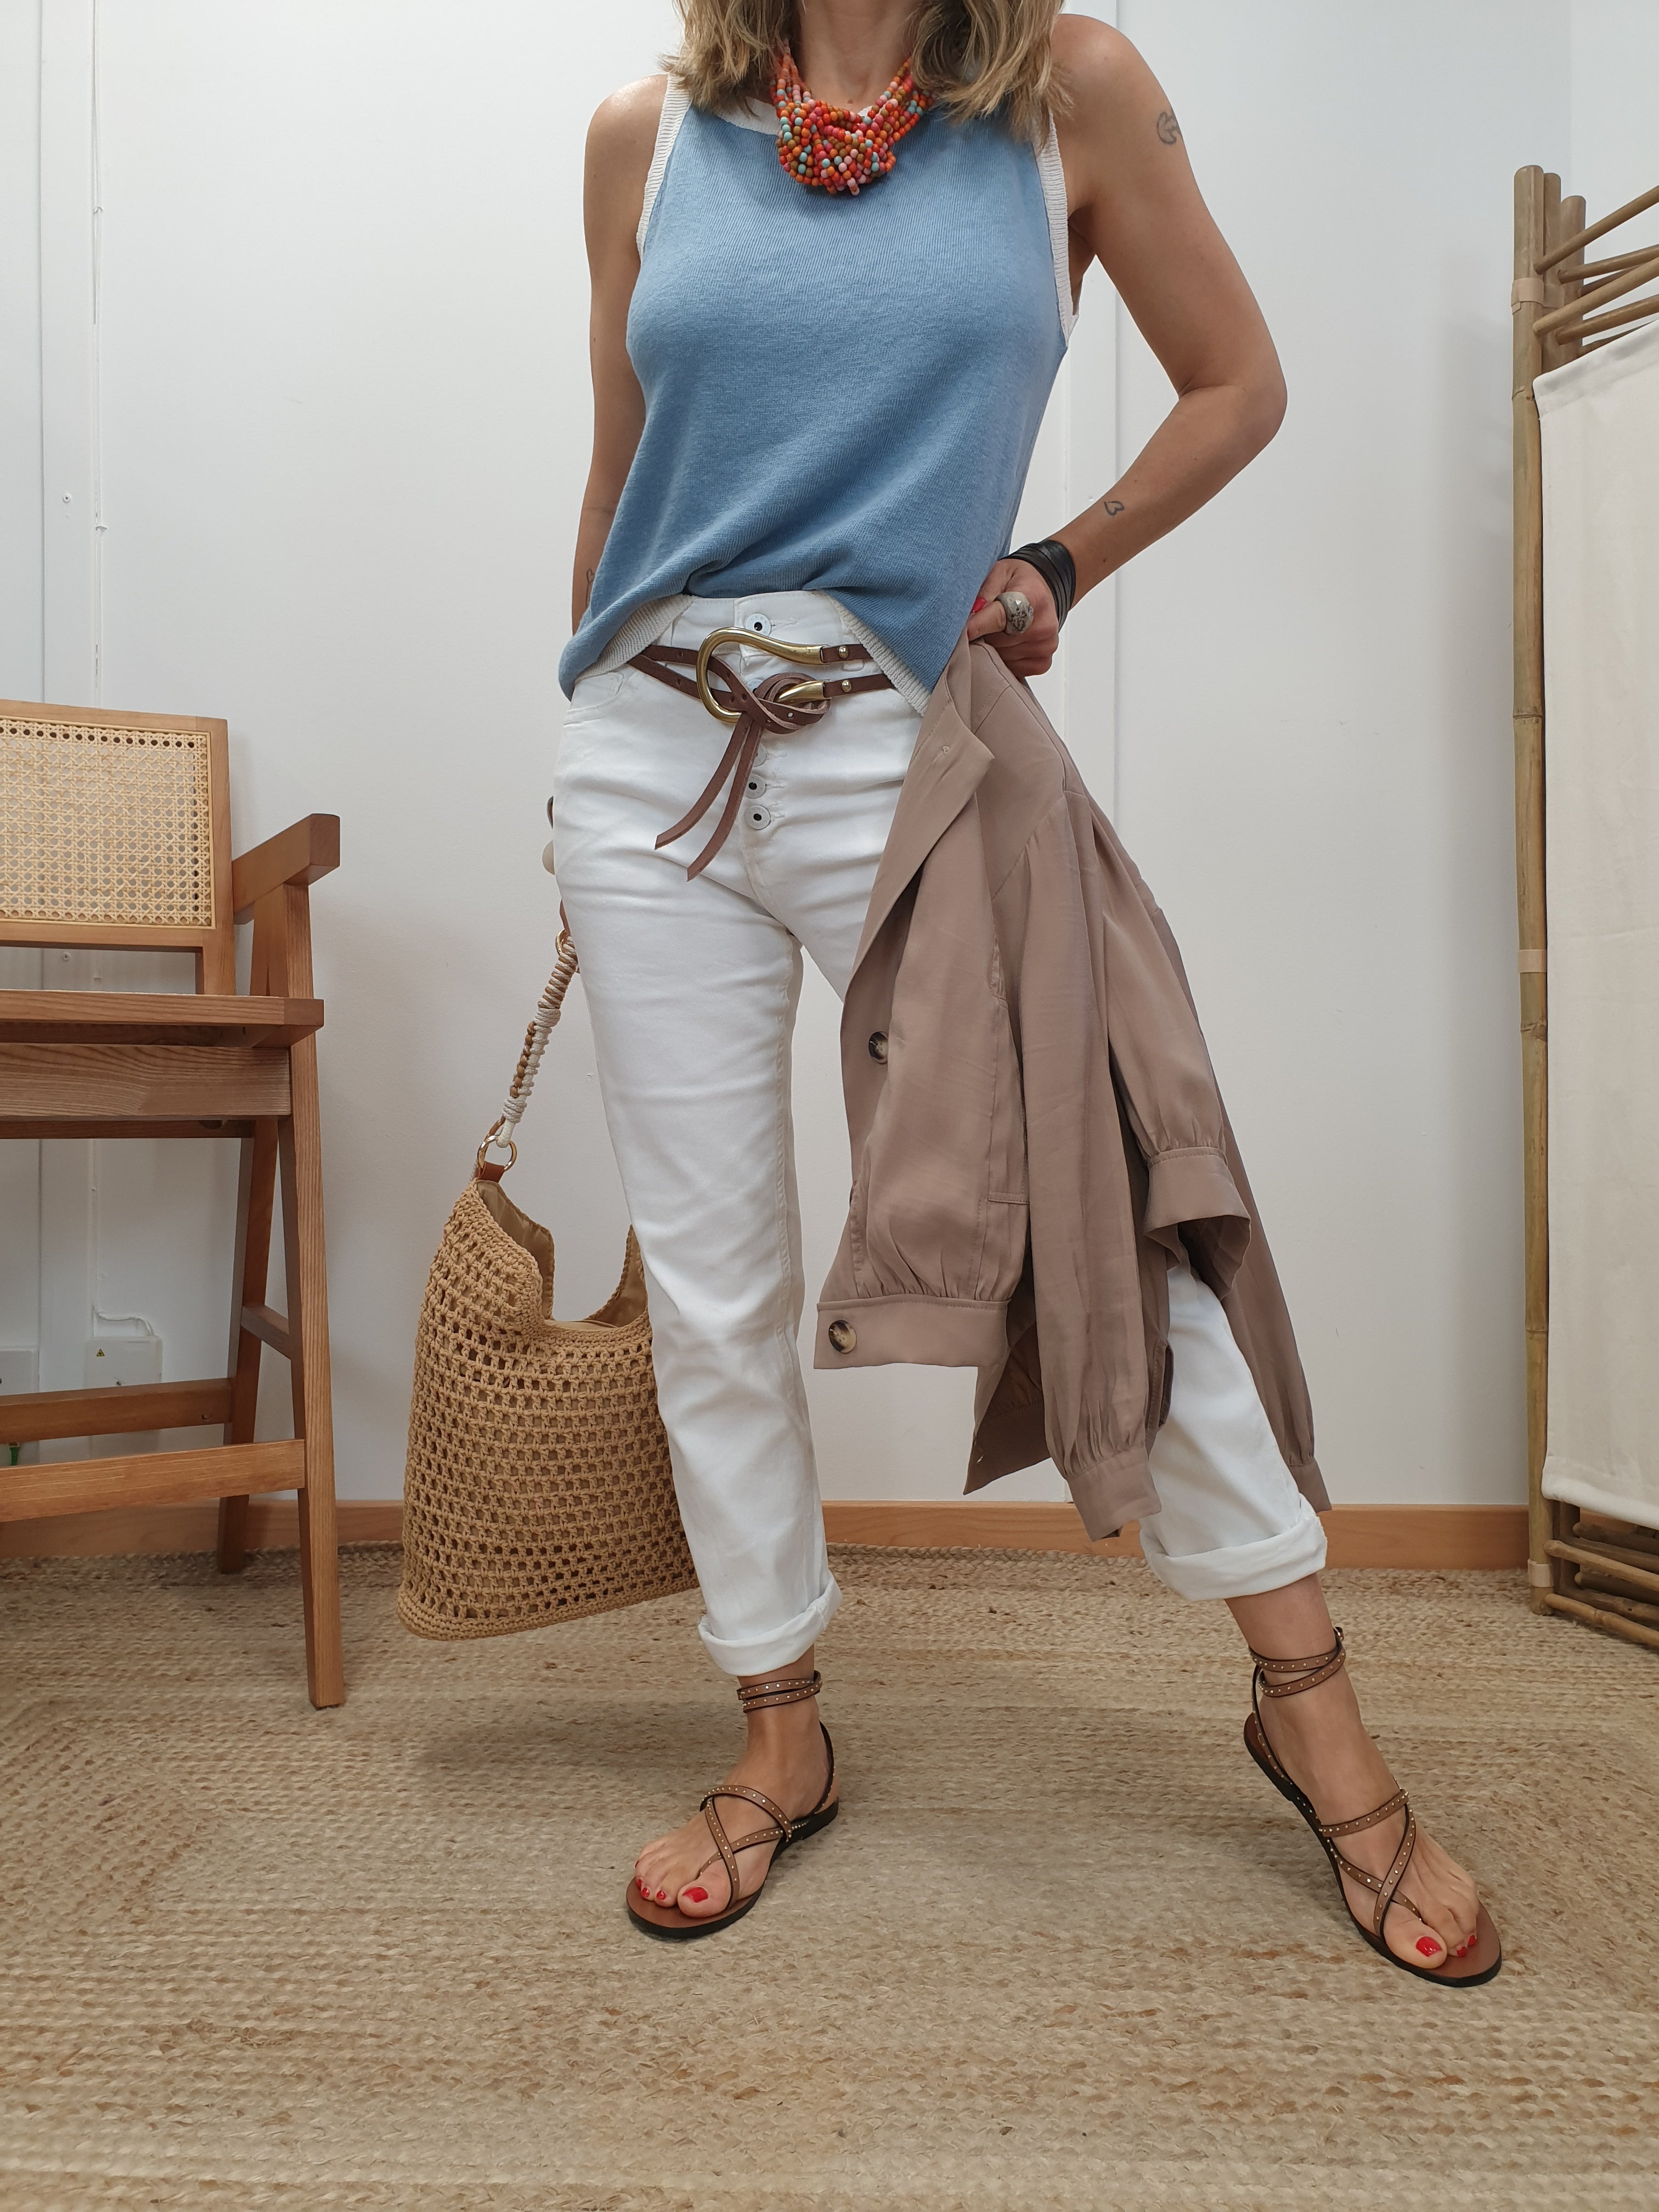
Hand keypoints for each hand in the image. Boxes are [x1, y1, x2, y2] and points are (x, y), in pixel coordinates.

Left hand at [966, 559, 1058, 676]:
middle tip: (985, 622)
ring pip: (1001, 658)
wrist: (1040, 590)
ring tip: (998, 631)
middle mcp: (1043, 625)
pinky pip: (1011, 669)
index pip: (1000, 617)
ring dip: (992, 648)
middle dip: (984, 634)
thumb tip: (970, 619)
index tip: (964, 632)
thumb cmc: (1017, 582)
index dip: (978, 625)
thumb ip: (984, 593)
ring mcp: (1044, 647)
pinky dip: (1004, 660)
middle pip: (997, 642)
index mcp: (1033, 596)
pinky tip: (1007, 644)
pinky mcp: (1042, 663)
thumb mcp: (998, 573)